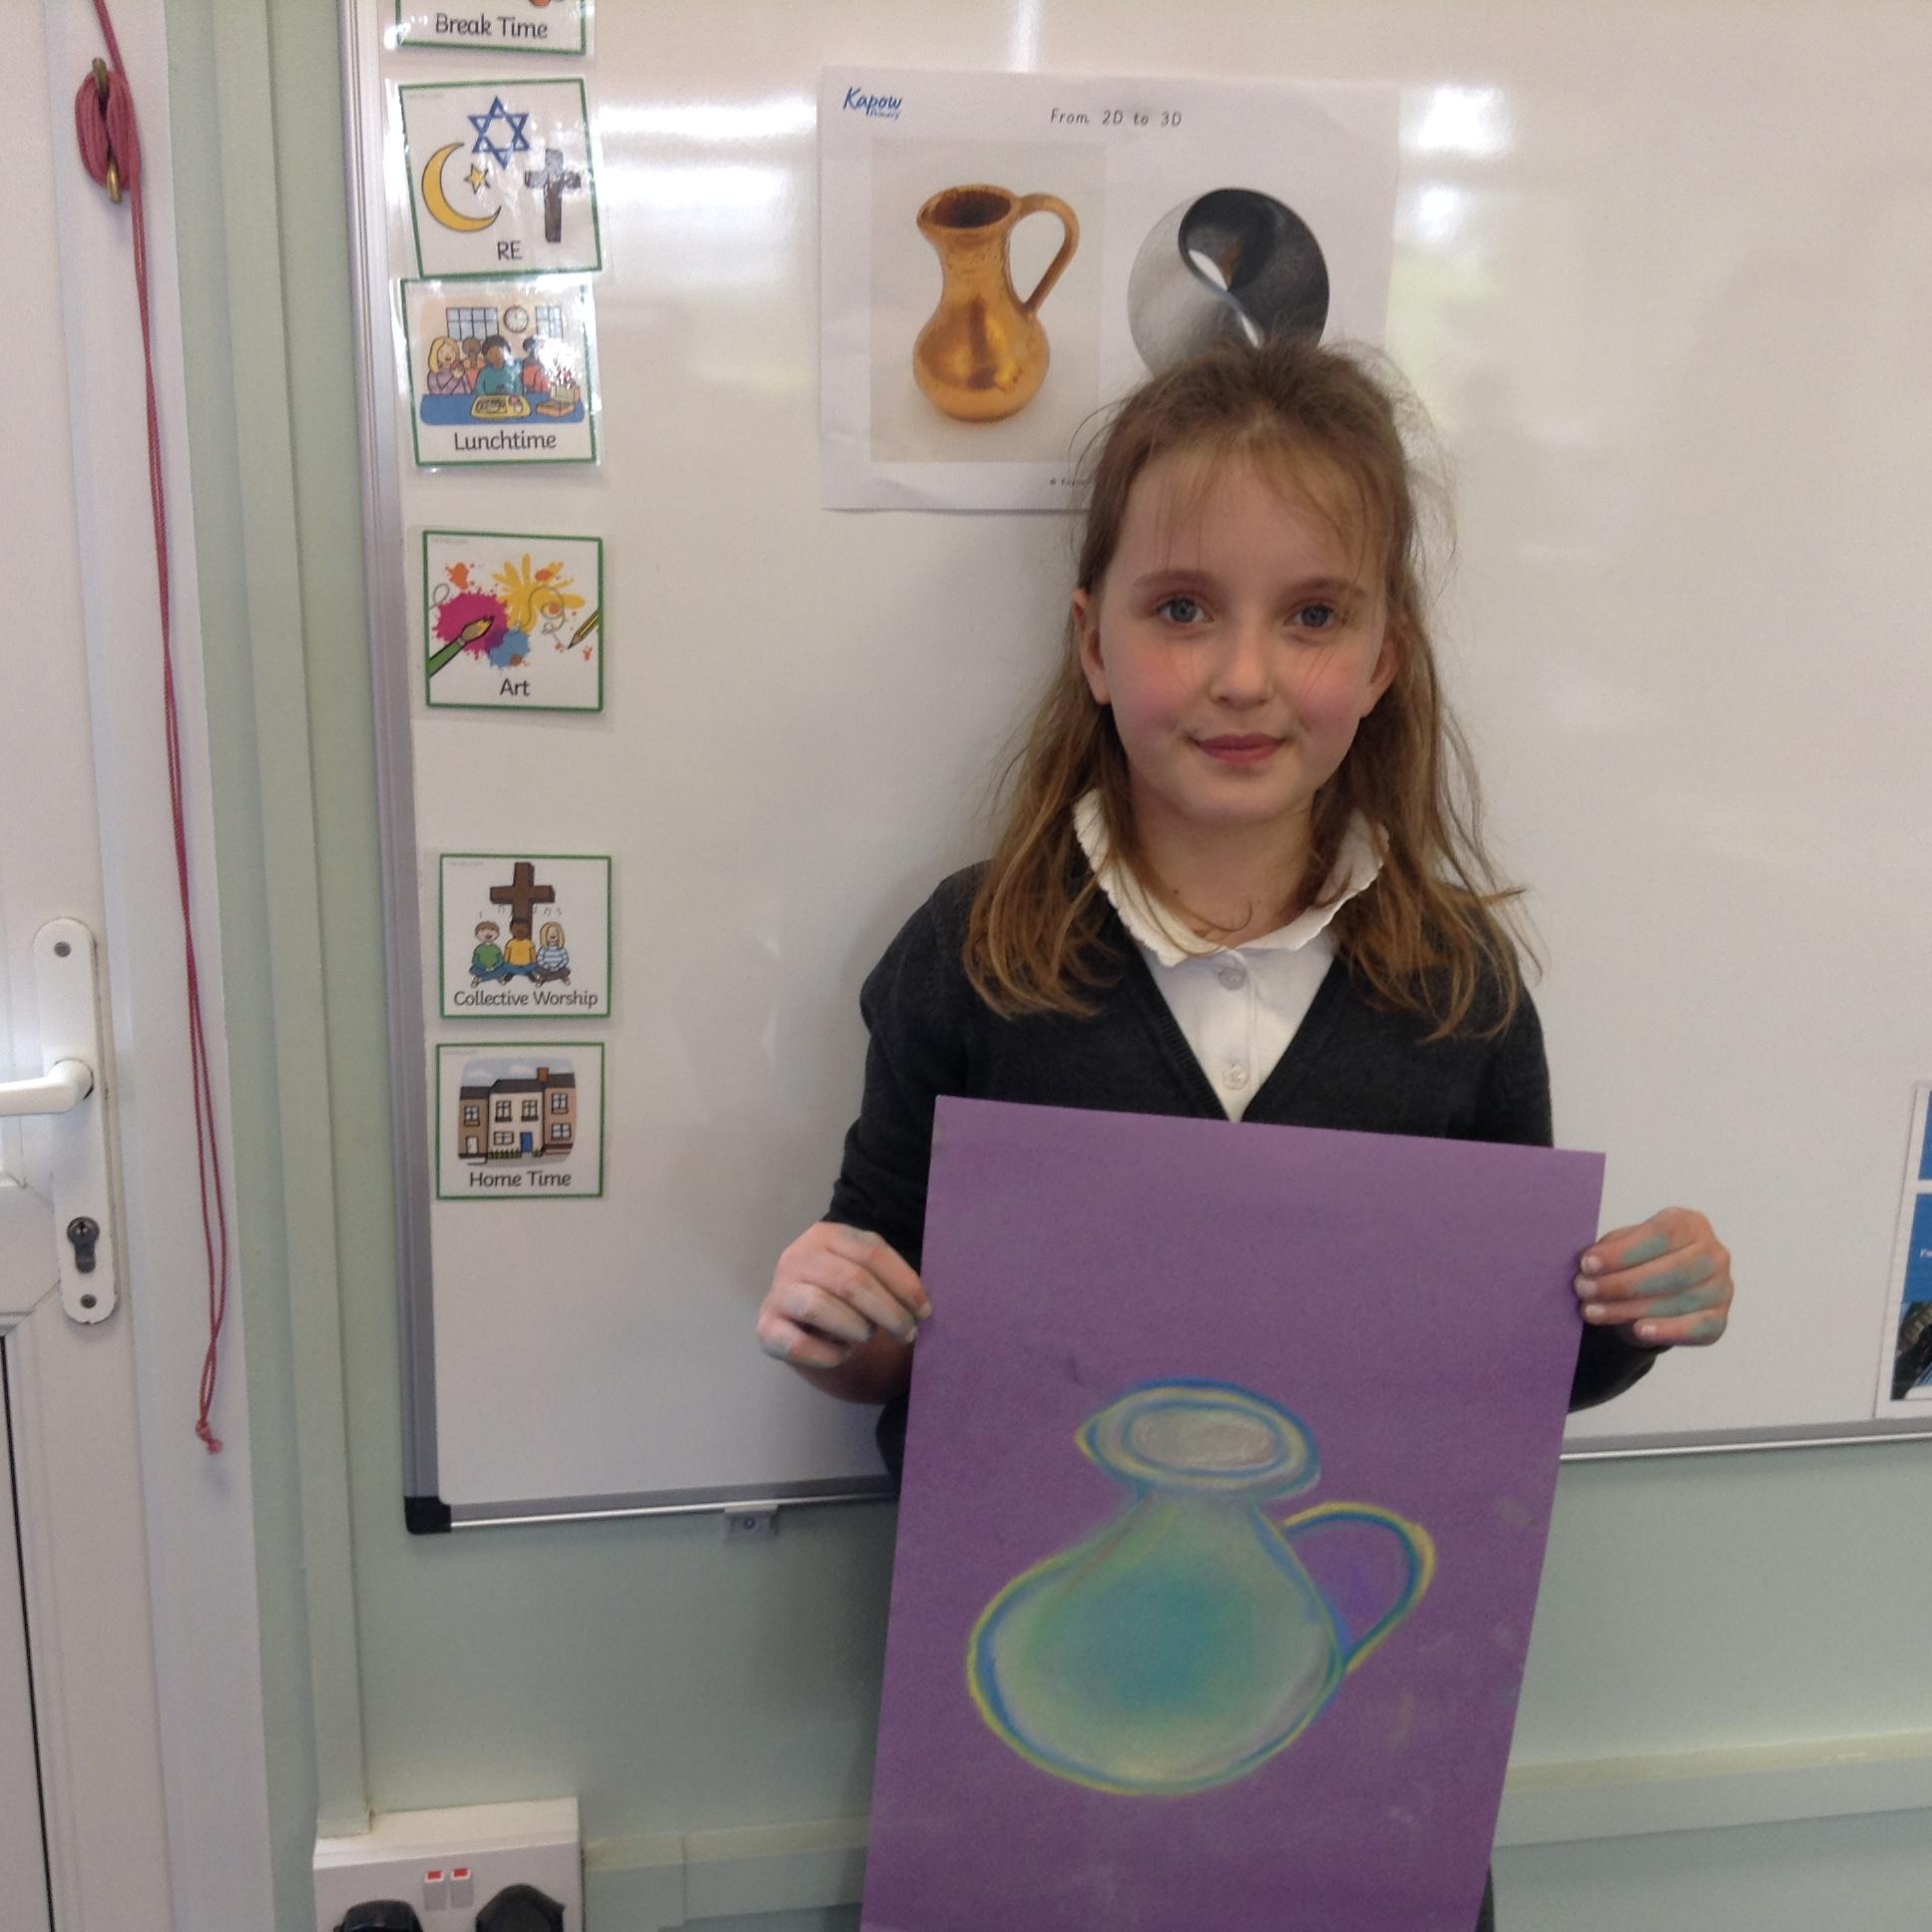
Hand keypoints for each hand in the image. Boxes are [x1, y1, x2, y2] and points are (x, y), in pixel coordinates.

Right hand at [756, 1222, 930, 1369]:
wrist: (798, 1319)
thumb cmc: (843, 1295)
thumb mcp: (865, 1275)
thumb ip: (889, 1280)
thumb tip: (924, 1306)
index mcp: (827, 1235)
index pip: (872, 1252)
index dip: (905, 1283)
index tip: (925, 1311)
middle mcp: (797, 1256)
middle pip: (850, 1281)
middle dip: (888, 1312)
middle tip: (908, 1333)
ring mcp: (778, 1291)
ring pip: (819, 1307)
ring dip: (856, 1328)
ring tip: (869, 1337)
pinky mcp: (766, 1328)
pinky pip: (798, 1344)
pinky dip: (828, 1354)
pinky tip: (843, 1354)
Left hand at [1576, 1208, 1732, 1346]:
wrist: (1657, 1291)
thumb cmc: (1638, 1259)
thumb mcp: (1624, 1244)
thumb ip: (1612, 1249)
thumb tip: (1589, 1264)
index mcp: (1690, 1224)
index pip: (1660, 1235)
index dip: (1622, 1251)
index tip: (1586, 1264)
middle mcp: (1713, 1254)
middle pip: (1670, 1270)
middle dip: (1621, 1283)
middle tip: (1584, 1290)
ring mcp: (1721, 1288)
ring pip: (1678, 1301)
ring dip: (1629, 1309)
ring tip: (1592, 1311)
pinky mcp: (1719, 1320)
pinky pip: (1697, 1328)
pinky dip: (1667, 1330)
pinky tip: (1638, 1330)